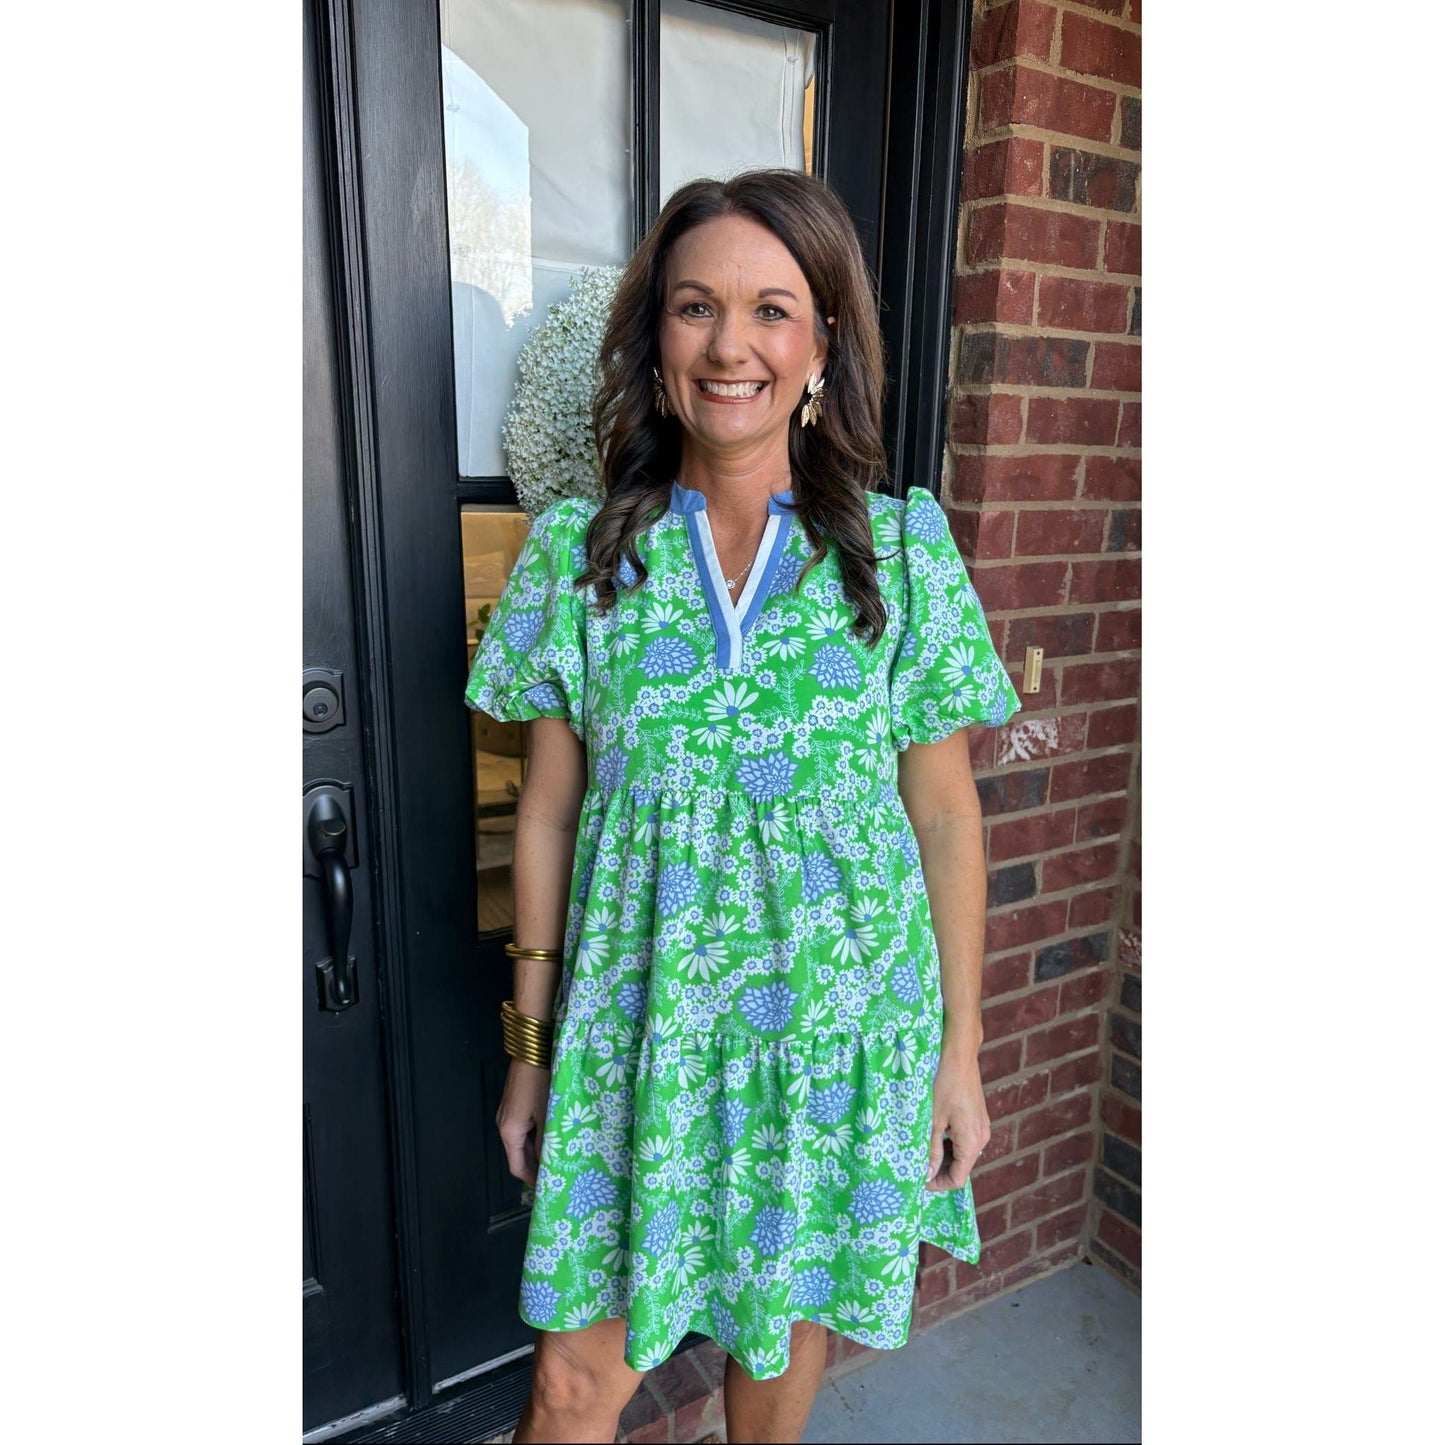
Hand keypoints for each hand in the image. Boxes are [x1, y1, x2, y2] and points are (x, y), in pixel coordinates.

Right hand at [496, 1057, 551, 1187]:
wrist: (532, 1049)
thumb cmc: (540, 1083)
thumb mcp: (546, 1115)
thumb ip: (546, 1143)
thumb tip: (548, 1165)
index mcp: (509, 1132)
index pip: (517, 1167)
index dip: (532, 1180)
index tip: (549, 1188)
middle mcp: (503, 1124)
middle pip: (518, 1154)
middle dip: (536, 1165)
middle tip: (558, 1173)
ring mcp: (507, 1112)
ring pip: (521, 1140)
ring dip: (537, 1150)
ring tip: (558, 1156)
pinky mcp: (514, 1102)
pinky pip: (523, 1127)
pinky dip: (535, 1135)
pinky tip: (551, 1134)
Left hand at [925, 1048, 989, 1192]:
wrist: (959, 1057)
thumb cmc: (945, 1085)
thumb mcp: (933, 1119)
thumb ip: (931, 1149)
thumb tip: (926, 1174)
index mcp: (972, 1143)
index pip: (958, 1179)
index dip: (938, 1184)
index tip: (919, 1181)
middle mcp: (981, 1139)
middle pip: (961, 1167)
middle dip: (939, 1171)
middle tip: (916, 1167)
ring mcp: (982, 1128)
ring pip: (962, 1154)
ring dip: (943, 1157)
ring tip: (921, 1152)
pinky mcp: (978, 1119)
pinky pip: (965, 1140)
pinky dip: (950, 1144)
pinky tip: (932, 1137)